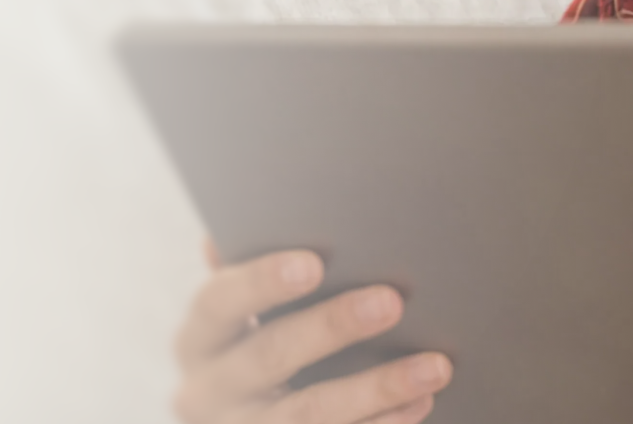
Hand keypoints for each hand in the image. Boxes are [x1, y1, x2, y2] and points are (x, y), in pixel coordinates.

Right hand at [173, 239, 452, 423]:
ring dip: (376, 388)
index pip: (219, 301)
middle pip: (270, 356)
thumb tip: (236, 228)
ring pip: (307, 414)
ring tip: (434, 366)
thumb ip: (252, 276)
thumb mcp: (243, 316)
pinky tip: (419, 404)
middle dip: (332, 327)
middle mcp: (205, 391)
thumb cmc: (259, 345)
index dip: (262, 281)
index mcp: (198, 338)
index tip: (314, 262)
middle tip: (392, 302)